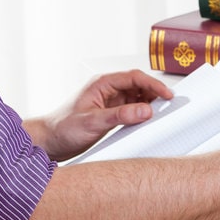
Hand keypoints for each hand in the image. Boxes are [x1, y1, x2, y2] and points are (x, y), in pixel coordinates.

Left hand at [24, 70, 172, 160]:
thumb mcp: (92, 122)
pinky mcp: (111, 114)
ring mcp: (110, 102)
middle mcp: (108, 90)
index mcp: (102, 84)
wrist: (50, 141)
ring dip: (149, 105)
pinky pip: (132, 110)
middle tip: (169, 106)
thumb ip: (119, 115)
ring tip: (160, 115)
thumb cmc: (64, 128)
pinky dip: (142, 115)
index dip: (153, 85)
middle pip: (139, 85)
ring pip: (137, 98)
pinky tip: (147, 122)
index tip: (167, 96)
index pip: (134, 77)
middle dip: (155, 94)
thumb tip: (145, 110)